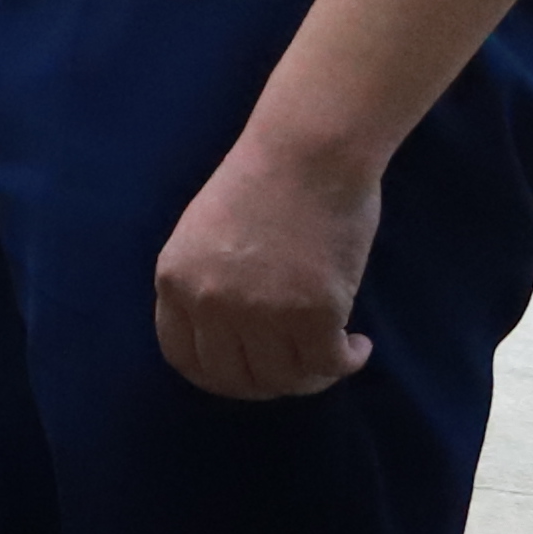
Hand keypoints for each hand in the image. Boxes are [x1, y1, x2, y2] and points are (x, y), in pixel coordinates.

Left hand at [155, 126, 380, 401]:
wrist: (309, 151)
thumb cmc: (264, 182)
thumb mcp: (203, 237)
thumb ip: (207, 285)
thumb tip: (231, 341)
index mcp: (175, 281)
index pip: (186, 359)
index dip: (222, 376)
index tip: (252, 371)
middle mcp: (210, 303)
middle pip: (236, 378)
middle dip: (270, 382)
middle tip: (299, 367)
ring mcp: (261, 311)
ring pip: (284, 379)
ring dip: (312, 376)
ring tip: (333, 353)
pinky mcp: (314, 312)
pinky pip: (328, 365)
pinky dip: (347, 362)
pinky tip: (357, 346)